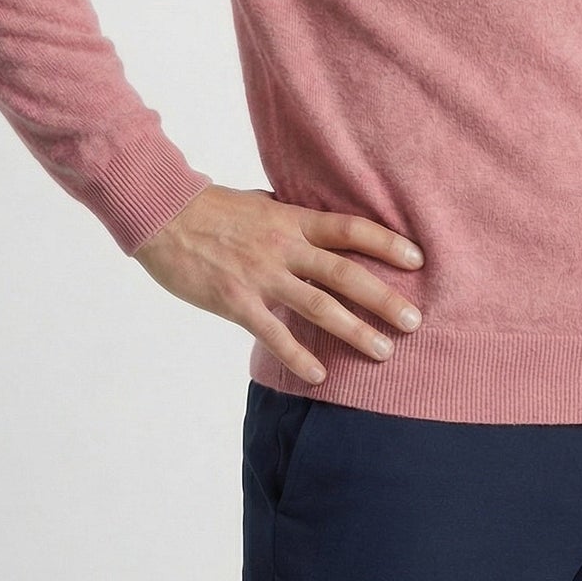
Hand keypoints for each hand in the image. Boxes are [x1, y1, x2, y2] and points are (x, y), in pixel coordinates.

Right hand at [132, 183, 424, 383]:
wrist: (163, 215)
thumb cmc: (212, 208)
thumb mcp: (260, 204)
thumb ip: (290, 217)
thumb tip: (316, 223)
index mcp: (292, 219)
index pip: (350, 229)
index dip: (386, 243)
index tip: (417, 259)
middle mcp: (284, 247)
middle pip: (345, 273)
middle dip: (383, 298)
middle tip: (414, 321)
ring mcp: (261, 275)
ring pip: (318, 306)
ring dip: (354, 331)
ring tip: (383, 352)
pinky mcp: (235, 300)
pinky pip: (273, 333)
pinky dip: (298, 356)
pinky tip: (319, 376)